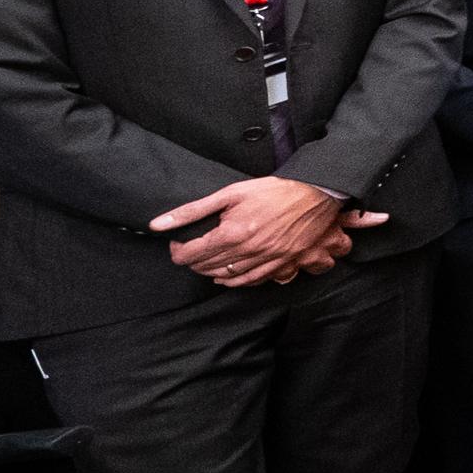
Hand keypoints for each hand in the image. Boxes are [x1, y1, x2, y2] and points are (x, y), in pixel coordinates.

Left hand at [153, 176, 352, 286]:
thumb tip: (158, 224)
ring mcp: (265, 260)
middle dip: (191, 260)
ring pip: (226, 275)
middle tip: (187, 249)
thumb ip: (192, 210)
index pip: (191, 253)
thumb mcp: (229, 193)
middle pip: (206, 266)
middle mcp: (247, 251)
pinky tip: (224, 276)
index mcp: (231, 233)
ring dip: (208, 271)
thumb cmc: (273, 191)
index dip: (178, 250)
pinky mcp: (280, 264)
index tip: (176, 243)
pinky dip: (233, 282)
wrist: (314, 195)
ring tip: (202, 262)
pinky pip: (250, 280)